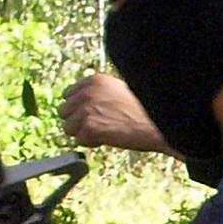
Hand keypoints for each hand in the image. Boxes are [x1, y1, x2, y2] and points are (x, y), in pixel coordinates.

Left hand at [60, 74, 174, 155]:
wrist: (158, 124)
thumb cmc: (145, 110)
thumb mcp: (120, 91)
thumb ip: (99, 95)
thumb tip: (84, 106)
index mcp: (94, 80)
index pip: (68, 94)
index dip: (79, 107)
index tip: (90, 114)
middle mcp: (87, 92)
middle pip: (64, 111)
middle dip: (77, 120)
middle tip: (96, 126)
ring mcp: (86, 110)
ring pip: (69, 128)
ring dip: (83, 133)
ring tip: (104, 132)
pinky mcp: (89, 127)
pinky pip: (79, 141)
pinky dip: (92, 143)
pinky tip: (108, 138)